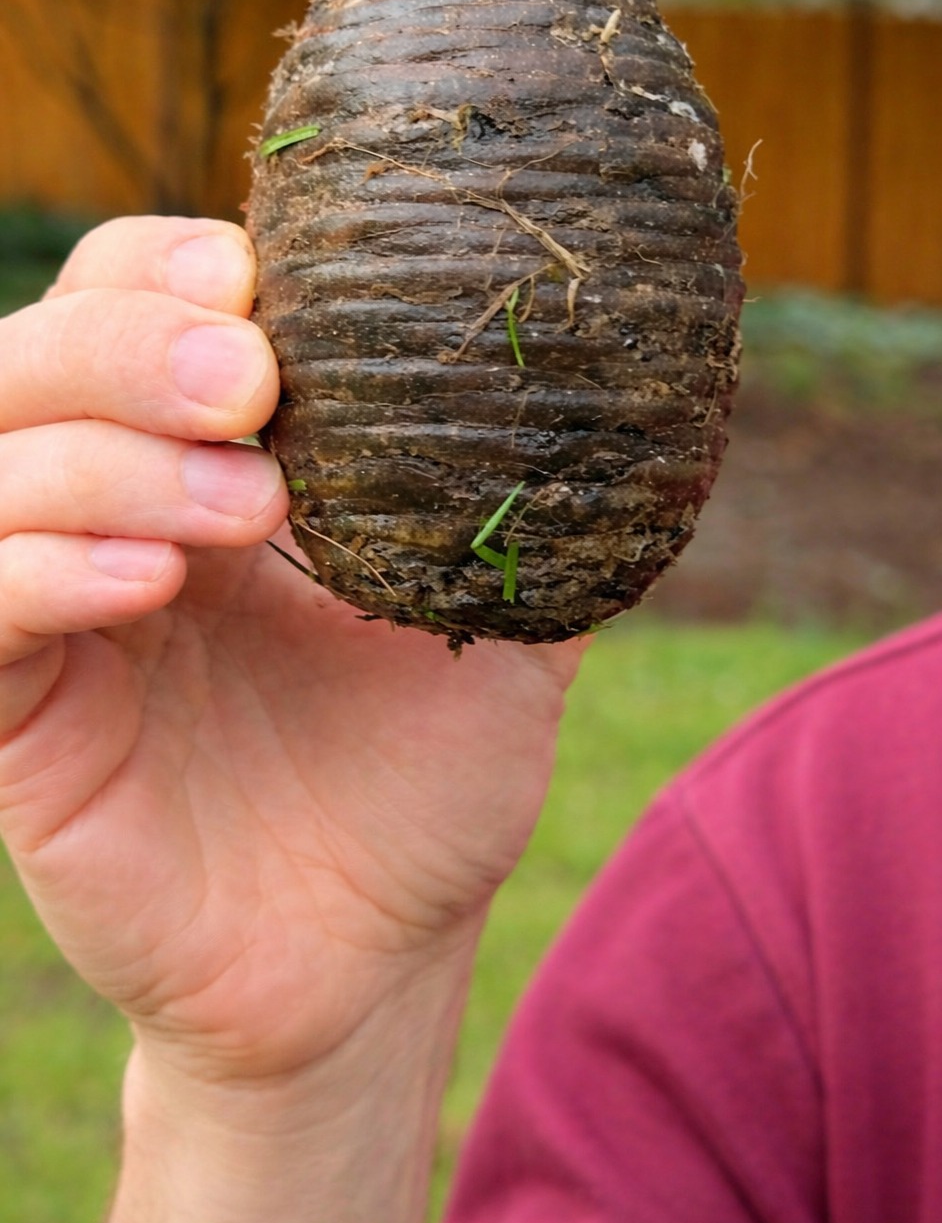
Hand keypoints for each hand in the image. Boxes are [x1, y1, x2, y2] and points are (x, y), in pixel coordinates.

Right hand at [0, 216, 580, 1222]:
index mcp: (216, 458)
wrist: (376, 953)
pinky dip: (46, 567)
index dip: (170, 269)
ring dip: (110, 456)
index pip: (130, 298)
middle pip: (39, 354)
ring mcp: (61, 610)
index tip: (260, 284)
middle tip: (253, 383)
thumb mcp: (503, 616)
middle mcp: (115, 509)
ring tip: (247, 509)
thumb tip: (603, 383)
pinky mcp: (23, 718)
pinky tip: (155, 583)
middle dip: (133, 343)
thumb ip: (522, 500)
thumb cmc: (430, 776)